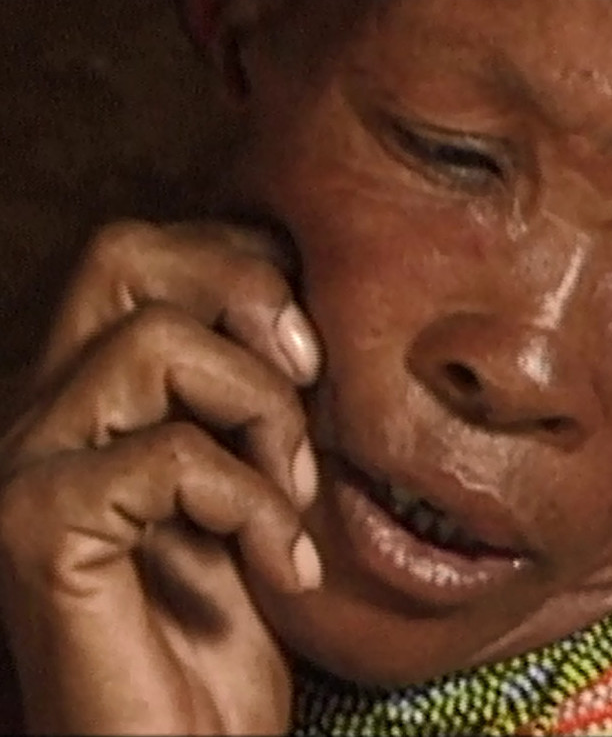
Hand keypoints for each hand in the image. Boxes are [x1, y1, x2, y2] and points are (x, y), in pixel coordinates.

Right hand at [0, 221, 323, 734]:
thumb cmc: (227, 625)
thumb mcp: (256, 482)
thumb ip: (255, 395)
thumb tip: (305, 316)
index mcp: (90, 393)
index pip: (149, 253)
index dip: (249, 269)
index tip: (317, 353)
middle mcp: (40, 411)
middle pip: (124, 252)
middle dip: (247, 297)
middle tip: (312, 380)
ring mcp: (27, 467)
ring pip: (155, 343)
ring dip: (266, 415)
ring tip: (296, 497)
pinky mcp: (36, 529)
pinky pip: (171, 455)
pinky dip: (256, 505)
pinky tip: (283, 570)